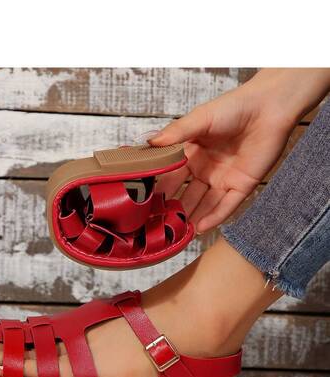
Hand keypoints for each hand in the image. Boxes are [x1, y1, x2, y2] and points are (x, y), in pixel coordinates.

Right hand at [150, 69, 329, 232]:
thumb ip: (175, 133)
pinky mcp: (242, 186)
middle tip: (158, 224)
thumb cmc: (233, 107)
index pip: (171, 176)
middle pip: (186, 195)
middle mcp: (205, 170)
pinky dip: (213, 217)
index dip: (159, 189)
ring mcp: (223, 180)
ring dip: (191, 218)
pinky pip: (225, 206)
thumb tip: (147, 142)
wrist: (269, 107)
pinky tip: (199, 228)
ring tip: (176, 233)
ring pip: (204, 204)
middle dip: (174, 209)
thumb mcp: (199, 119)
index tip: (144, 204)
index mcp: (191, 154)